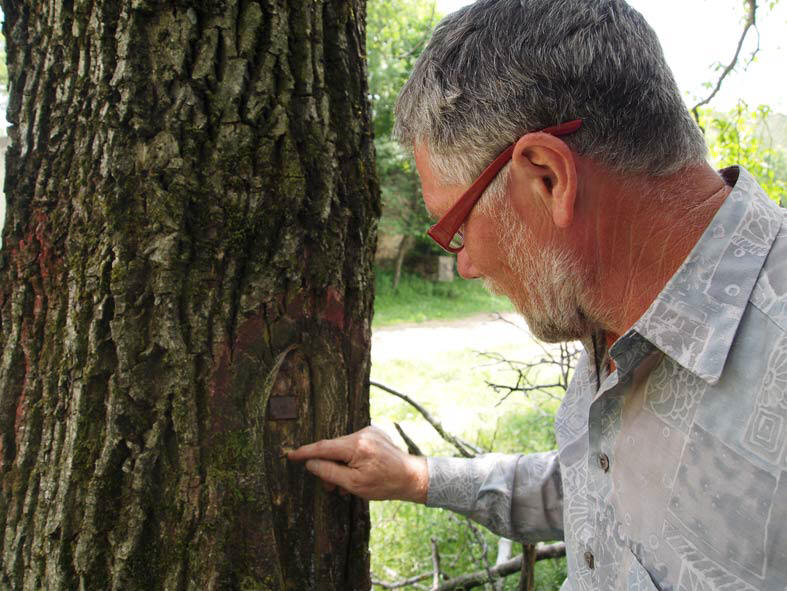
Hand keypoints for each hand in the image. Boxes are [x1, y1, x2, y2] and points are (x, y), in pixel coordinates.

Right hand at [286, 426, 427, 502]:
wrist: (412, 477)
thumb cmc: (385, 484)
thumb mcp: (354, 484)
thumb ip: (330, 472)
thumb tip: (310, 463)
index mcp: (356, 446)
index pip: (323, 447)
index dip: (305, 452)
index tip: (290, 454)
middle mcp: (362, 433)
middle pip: (333, 448)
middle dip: (328, 467)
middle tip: (329, 487)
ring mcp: (369, 431)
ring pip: (343, 448)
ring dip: (340, 464)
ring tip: (346, 484)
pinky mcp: (374, 433)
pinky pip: (353, 445)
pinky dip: (350, 458)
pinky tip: (358, 471)